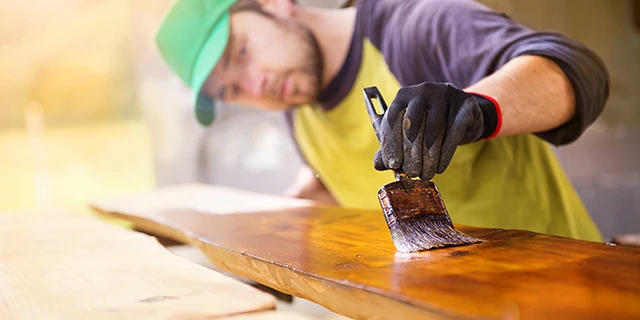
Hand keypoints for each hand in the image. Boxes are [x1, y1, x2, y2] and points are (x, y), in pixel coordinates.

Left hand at [374, 82, 499, 179]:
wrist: (462, 115)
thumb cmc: (429, 124)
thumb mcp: (409, 132)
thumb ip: (392, 146)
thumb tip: (378, 164)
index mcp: (404, 95)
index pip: (392, 118)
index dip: (391, 143)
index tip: (392, 164)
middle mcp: (423, 91)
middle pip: (412, 123)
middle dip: (410, 152)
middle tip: (411, 173)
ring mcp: (445, 94)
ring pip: (434, 129)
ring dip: (429, 156)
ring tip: (426, 174)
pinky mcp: (465, 104)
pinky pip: (454, 131)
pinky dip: (446, 153)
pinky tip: (440, 167)